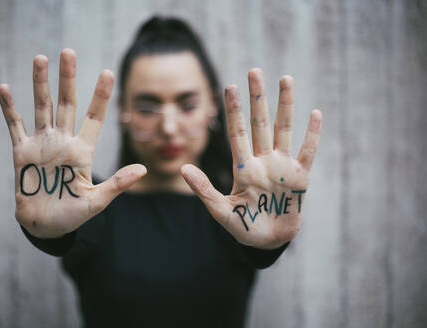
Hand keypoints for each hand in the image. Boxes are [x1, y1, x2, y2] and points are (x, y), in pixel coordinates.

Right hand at [0, 49, 145, 237]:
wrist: (45, 226)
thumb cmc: (73, 214)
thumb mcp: (97, 201)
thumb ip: (117, 184)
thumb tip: (143, 169)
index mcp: (84, 151)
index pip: (94, 118)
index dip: (100, 96)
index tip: (108, 73)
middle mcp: (64, 141)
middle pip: (67, 103)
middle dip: (68, 78)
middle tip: (68, 52)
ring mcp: (42, 144)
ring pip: (42, 107)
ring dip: (40, 84)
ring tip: (41, 59)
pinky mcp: (22, 152)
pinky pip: (15, 126)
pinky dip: (9, 109)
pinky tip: (5, 88)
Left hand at [181, 69, 321, 248]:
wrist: (267, 242)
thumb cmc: (243, 226)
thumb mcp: (221, 210)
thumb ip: (204, 190)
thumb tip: (182, 169)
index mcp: (243, 167)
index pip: (237, 132)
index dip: (234, 110)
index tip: (228, 87)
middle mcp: (262, 161)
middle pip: (259, 123)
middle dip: (256, 98)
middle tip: (253, 72)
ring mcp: (282, 167)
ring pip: (283, 130)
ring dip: (285, 106)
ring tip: (285, 79)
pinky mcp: (301, 178)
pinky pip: (307, 152)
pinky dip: (312, 135)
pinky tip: (315, 114)